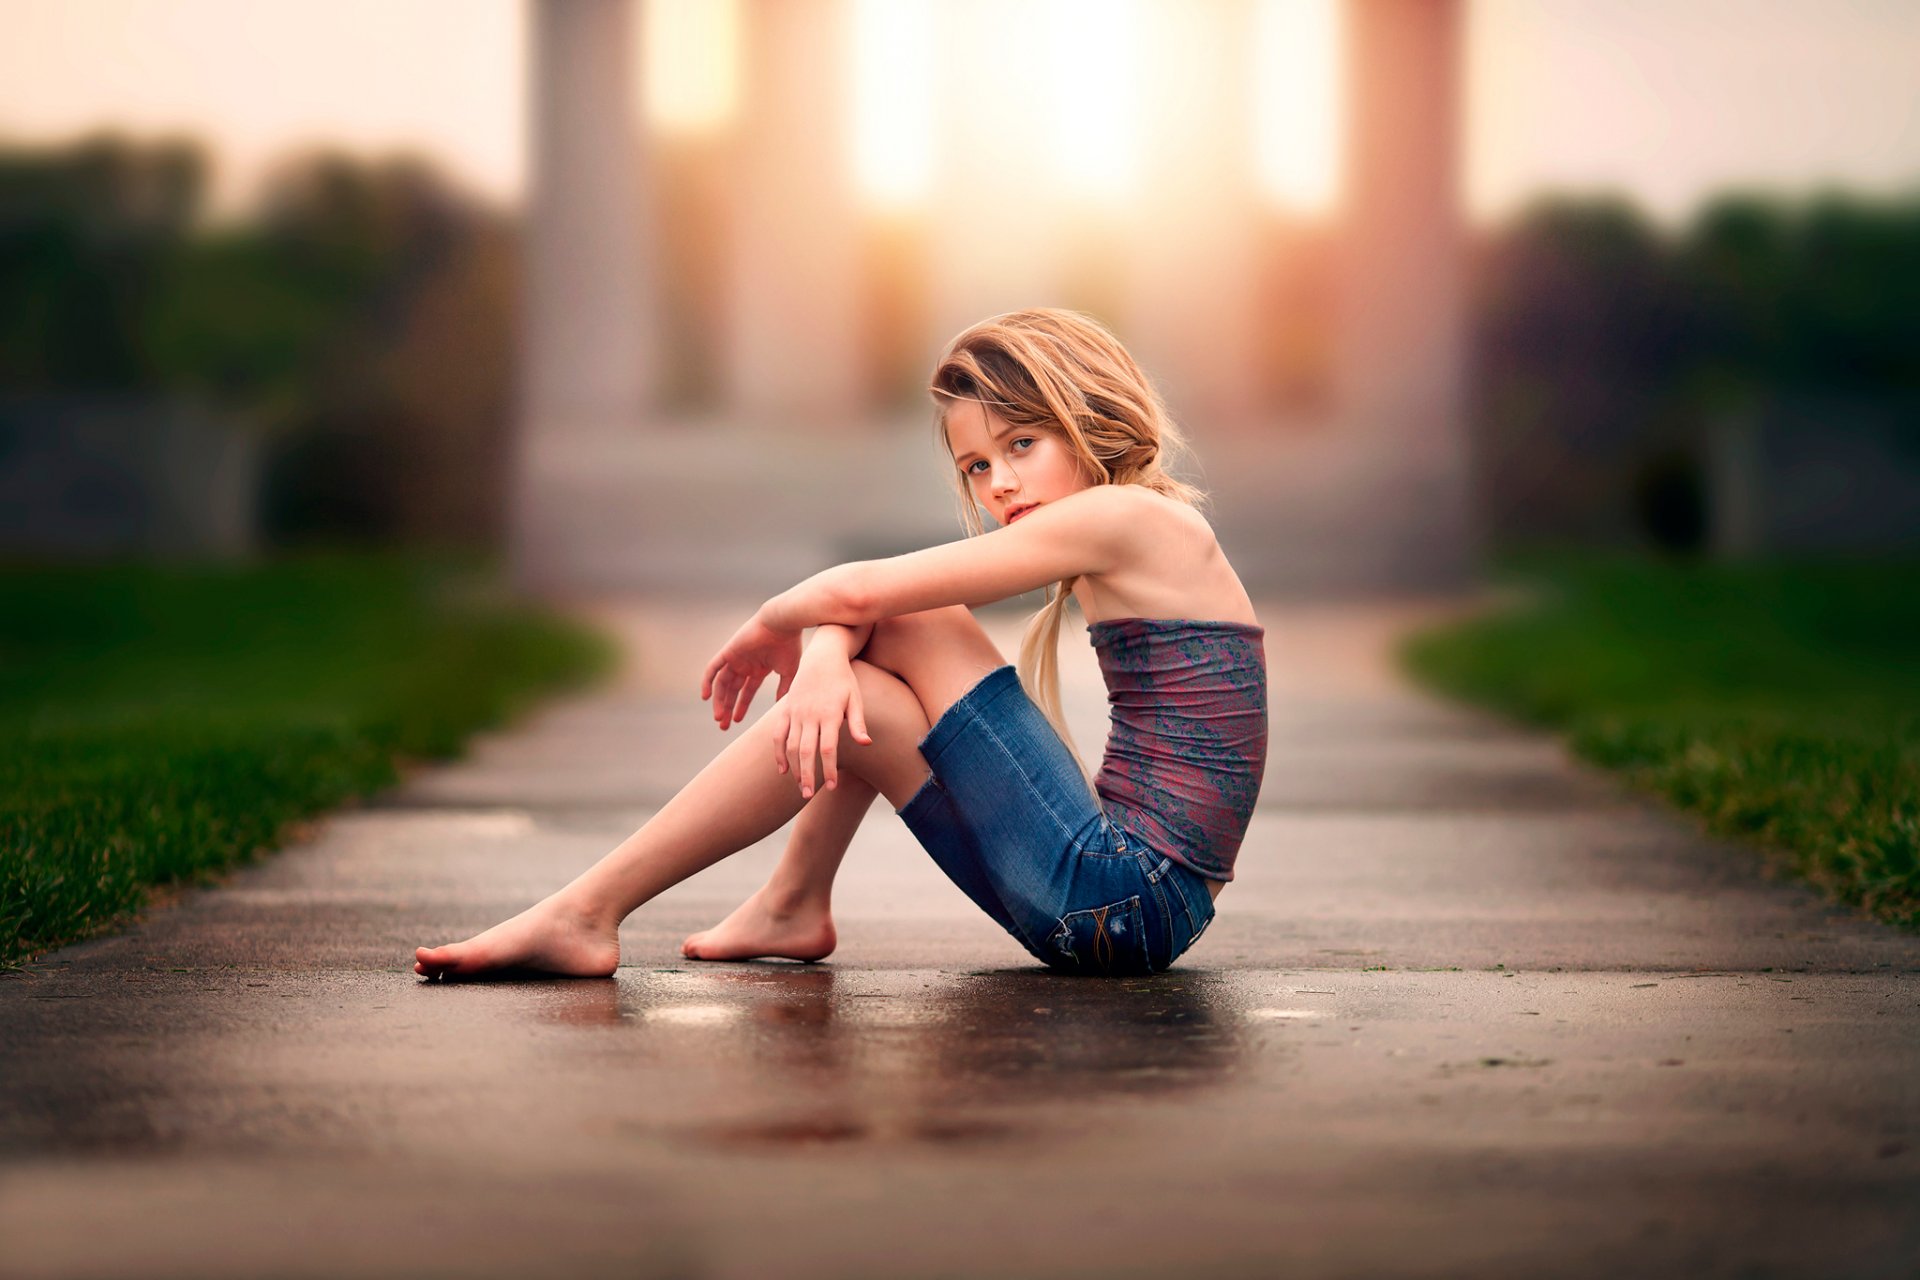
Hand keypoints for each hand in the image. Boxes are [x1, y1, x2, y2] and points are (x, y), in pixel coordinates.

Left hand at [701, 611, 801, 730]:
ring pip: (722, 683)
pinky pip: (713, 669)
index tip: (737, 722)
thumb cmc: (789, 645)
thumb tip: (781, 706)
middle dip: (728, 708)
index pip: (747, 691)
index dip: (741, 706)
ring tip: (719, 718)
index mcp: (759, 668)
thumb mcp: (789, 673)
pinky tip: (705, 697)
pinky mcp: (728, 652)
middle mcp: (745, 664)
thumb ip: (784, 690)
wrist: (783, 624)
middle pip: (732, 690)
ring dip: (719, 701)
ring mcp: (736, 658)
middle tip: (723, 726)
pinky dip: (707, 682)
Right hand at [766, 650, 871, 798]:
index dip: (829, 769)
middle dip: (808, 775)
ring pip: (789, 745)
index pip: (828, 748)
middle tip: (809, 796)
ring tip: (800, 788)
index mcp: (829, 713)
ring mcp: (795, 712)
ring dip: (793, 769)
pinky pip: (777, 734)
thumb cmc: (844, 679)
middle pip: (805, 751)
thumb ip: (857, 722)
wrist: (822, 656)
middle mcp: (809, 714)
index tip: (832, 787)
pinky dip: (777, 752)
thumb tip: (866, 744)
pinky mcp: (785, 709)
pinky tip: (782, 770)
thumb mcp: (855, 698)